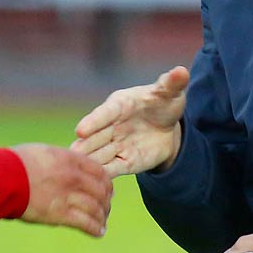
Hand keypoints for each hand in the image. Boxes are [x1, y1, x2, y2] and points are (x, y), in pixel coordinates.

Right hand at [13, 143, 112, 237]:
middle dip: (106, 201)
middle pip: (101, 190)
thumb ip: (59, 160)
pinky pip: (85, 223)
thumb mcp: (42, 152)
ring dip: (102, 217)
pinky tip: (98, 233)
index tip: (107, 189)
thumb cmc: (14, 164)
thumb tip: (64, 166)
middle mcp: (73, 176)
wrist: (2, 178)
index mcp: (70, 159)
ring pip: (96, 208)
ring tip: (102, 222)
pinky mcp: (59, 214)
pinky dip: (95, 229)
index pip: (100, 171)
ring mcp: (68, 196)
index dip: (106, 182)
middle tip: (106, 207)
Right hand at [72, 66, 189, 178]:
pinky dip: (105, 174)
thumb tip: (181, 71)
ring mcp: (117, 144)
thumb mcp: (171, 93)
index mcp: (120, 104)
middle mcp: (113, 125)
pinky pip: (113, 168)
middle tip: (71, 154)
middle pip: (96, 137)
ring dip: (90, 161)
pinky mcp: (125, 161)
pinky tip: (96, 182)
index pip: (105, 113)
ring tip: (77, 170)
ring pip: (100, 154)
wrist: (167, 128)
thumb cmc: (163, 104)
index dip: (94, 121)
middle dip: (85, 145)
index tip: (80, 130)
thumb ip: (173, 84)